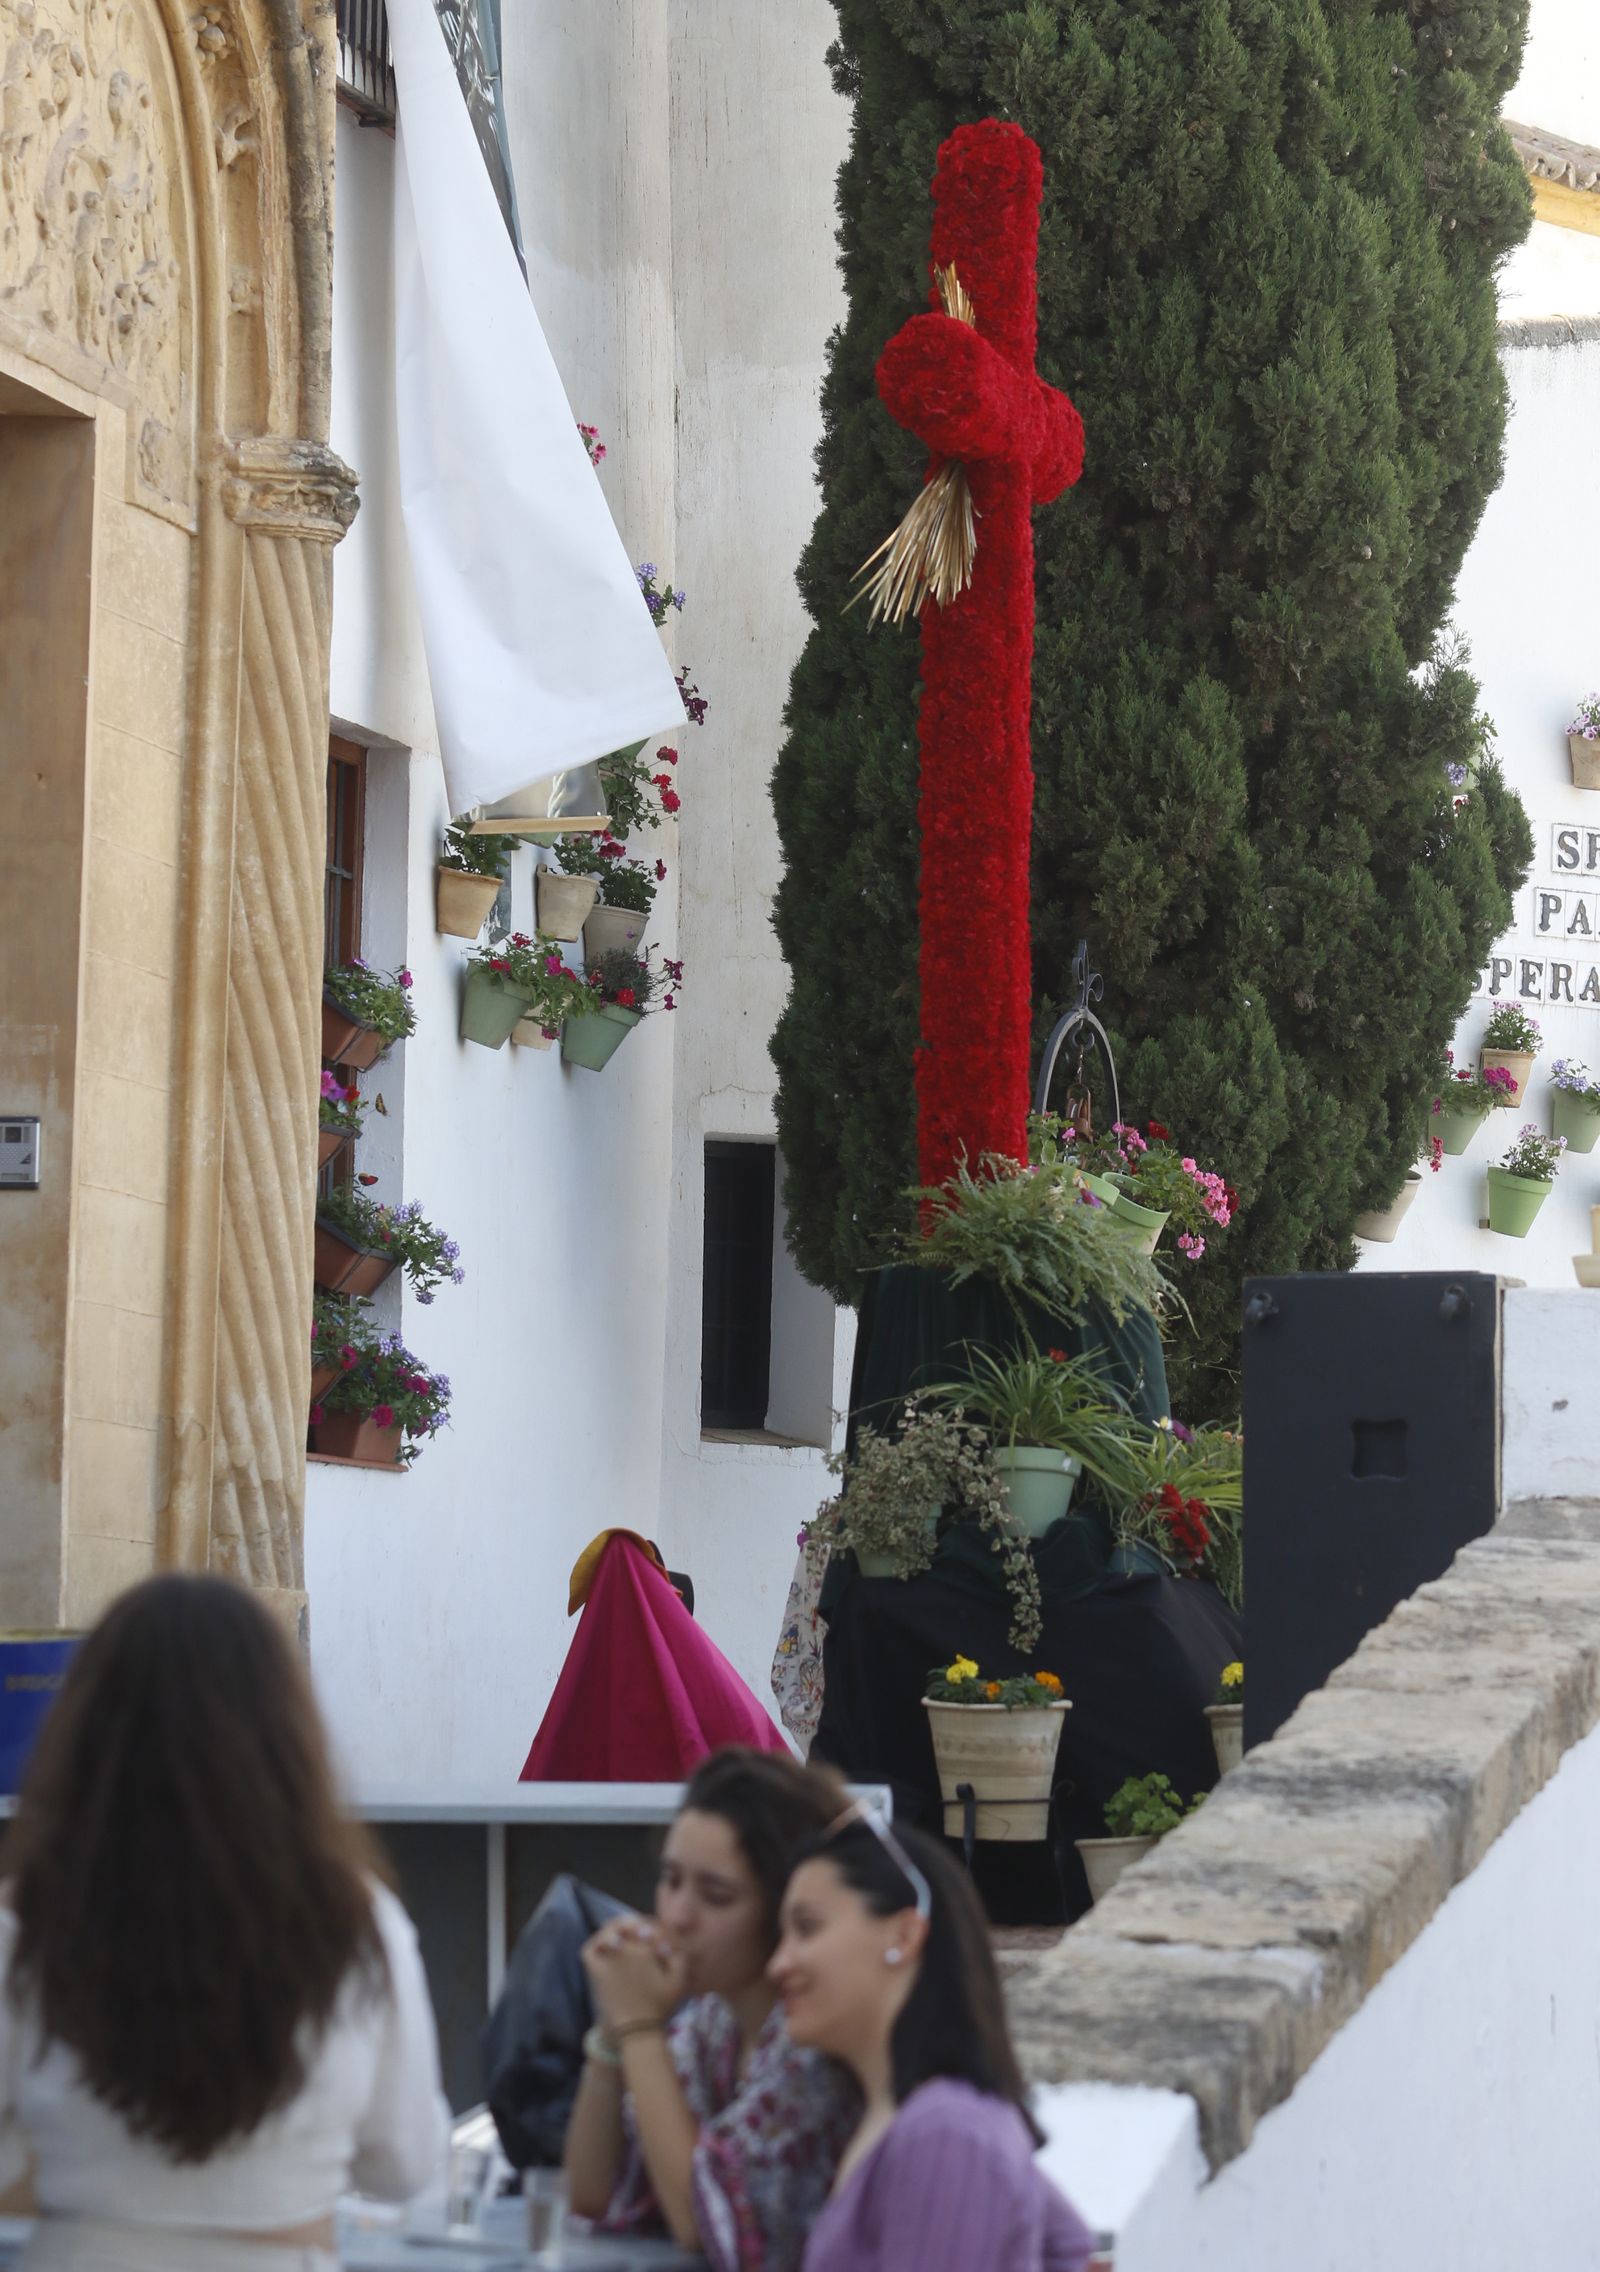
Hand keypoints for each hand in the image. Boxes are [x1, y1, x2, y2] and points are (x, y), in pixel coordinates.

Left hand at [581, 1915, 686, 2033]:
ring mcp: (607, 1959)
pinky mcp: (595, 1971)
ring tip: (622, 1934)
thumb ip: (679, 1956)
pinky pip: (590, 1949)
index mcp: (646, 1949)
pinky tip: (605, 1944)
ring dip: (616, 1928)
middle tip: (640, 1931)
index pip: (647, 1925)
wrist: (636, 2030)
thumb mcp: (678, 1982)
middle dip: (635, 1924)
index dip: (652, 1927)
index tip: (655, 1934)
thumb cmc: (660, 2007)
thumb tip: (668, 1940)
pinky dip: (596, 1943)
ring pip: (608, 1931)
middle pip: (628, 1924)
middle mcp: (625, 1949)